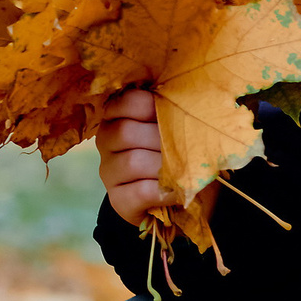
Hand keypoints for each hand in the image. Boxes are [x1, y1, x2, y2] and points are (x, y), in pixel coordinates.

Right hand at [97, 89, 217, 227]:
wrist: (183, 197)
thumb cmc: (182, 154)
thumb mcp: (182, 129)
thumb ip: (178, 114)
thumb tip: (193, 100)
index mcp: (119, 118)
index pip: (124, 102)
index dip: (150, 104)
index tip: (175, 111)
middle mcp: (107, 143)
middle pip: (125, 132)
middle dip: (162, 138)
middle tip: (187, 146)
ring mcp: (109, 173)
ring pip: (133, 162)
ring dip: (165, 166)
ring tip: (185, 170)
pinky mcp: (119, 201)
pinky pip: (140, 192)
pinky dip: (165, 191)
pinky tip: (179, 191)